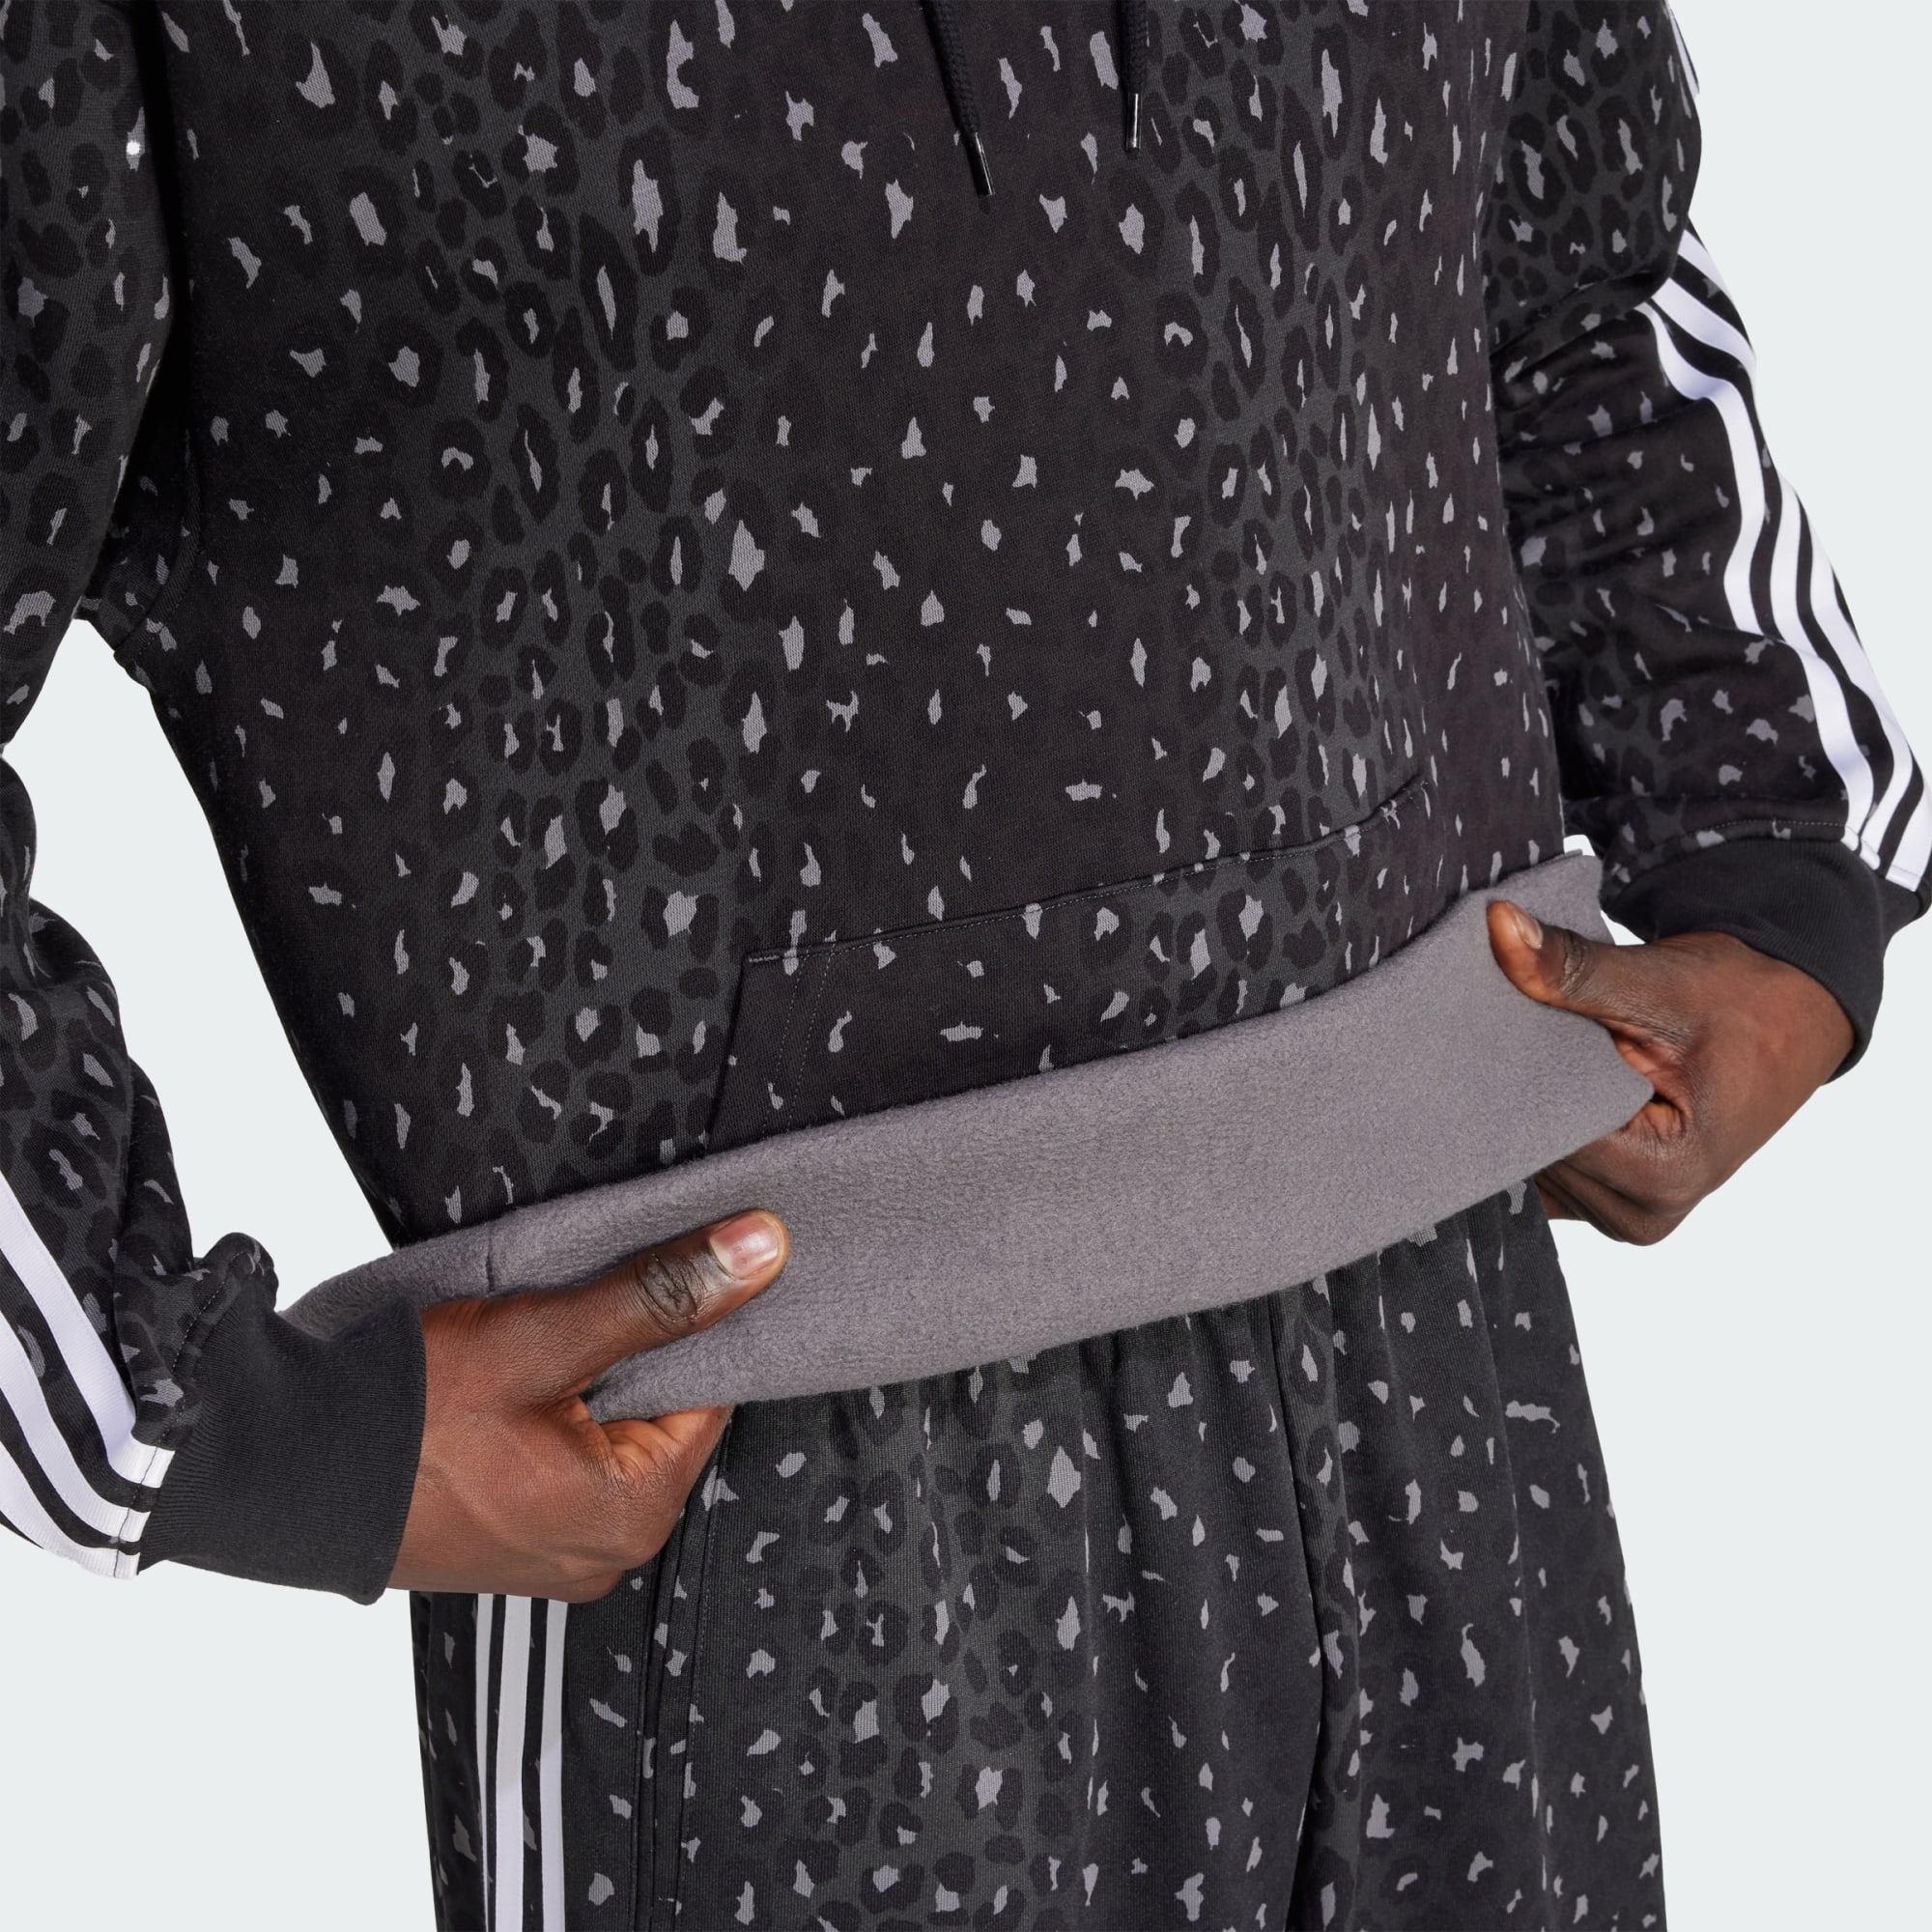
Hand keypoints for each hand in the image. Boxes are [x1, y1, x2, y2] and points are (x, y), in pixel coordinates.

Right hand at [388, 1209, 788, 1599]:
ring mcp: (551, 1555)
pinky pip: (557, 1465)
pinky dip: (543, 1418)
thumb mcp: (545, 1335)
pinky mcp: (505, 1542)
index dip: (681, 1328)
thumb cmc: (402, 1417)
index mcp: (633, 1515)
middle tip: (569, 1314)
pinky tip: (501, 1388)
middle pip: (656, 1418)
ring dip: (580, 1382)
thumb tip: (760, 1251)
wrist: (273, 1469)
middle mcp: (603, 1553)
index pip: (708, 1394)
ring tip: (527, 1348)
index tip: (650, 1282)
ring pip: (602, 1436)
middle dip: (626, 1356)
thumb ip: (659, 1294)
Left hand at [1486, 901, 1852, 1244]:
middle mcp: (1643, 1214)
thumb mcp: (1657, 980)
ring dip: (1525, 1111)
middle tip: (1508, 1037)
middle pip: (1536, 1155)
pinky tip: (1545, 1083)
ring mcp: (1624, 1215)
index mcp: (1665, 1176)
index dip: (1508, 1083)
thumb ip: (1570, 967)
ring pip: (1534, 1164)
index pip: (1544, 1137)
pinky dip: (1538, 1125)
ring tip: (1545, 1057)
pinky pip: (1546, 1169)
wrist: (1786, 1014)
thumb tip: (1500, 927)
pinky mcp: (1609, 1200)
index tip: (1489, 1035)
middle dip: (1514, 1096)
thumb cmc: (1740, 1003)